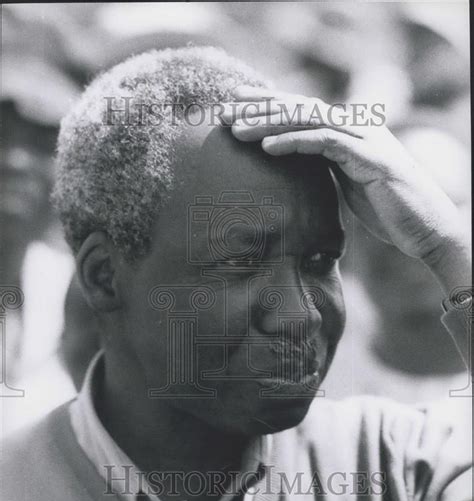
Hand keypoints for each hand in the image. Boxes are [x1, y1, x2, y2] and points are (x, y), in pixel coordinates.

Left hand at [221, 87, 470, 293]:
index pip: (300, 113)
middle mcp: (355, 127)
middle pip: (299, 108)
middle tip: (222, 111)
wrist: (426, 228)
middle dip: (259, 107)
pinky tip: (269, 146)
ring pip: (309, 119)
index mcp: (347, 133)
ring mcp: (364, 138)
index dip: (266, 108)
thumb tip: (293, 175)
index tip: (232, 111)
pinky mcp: (371, 157)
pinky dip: (296, 141)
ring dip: (270, 122)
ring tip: (236, 129)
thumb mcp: (348, 186)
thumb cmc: (388, 211)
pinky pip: (326, 142)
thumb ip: (325, 171)